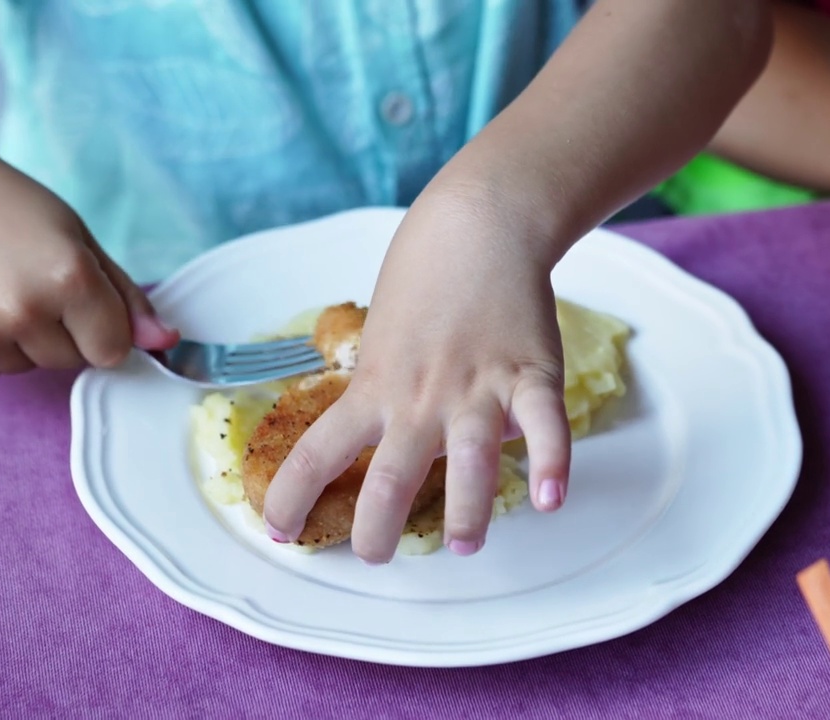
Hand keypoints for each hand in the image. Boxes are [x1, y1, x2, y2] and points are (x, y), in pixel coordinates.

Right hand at [0, 159, 178, 382]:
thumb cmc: (11, 210)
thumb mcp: (80, 241)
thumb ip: (126, 298)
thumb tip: (165, 343)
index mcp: (71, 277)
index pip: (112, 350)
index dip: (102, 328)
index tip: (82, 302)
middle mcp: (26, 308)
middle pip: (70, 362)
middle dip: (61, 332)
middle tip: (29, 283)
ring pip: (26, 367)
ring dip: (20, 340)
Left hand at [260, 194, 571, 563]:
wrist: (478, 224)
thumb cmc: (424, 278)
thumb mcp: (381, 338)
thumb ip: (383, 391)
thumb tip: (386, 439)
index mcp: (374, 387)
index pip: (317, 453)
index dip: (290, 497)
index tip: (277, 530)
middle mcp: (420, 397)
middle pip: (389, 479)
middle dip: (376, 531)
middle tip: (376, 556)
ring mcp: (478, 388)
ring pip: (468, 464)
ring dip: (465, 514)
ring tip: (464, 546)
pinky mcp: (531, 375)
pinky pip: (546, 428)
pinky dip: (552, 464)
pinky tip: (549, 500)